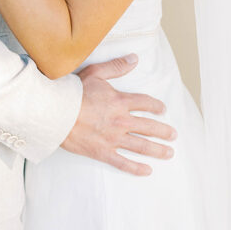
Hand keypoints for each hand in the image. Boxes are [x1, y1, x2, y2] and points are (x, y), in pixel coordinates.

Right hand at [61, 55, 176, 175]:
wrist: (56, 113)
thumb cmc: (73, 92)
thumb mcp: (95, 73)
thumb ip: (116, 67)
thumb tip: (134, 59)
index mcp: (120, 101)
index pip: (145, 103)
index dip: (156, 106)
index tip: (163, 109)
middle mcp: (121, 121)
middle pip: (148, 127)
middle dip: (163, 131)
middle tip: (174, 135)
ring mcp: (113, 138)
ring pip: (141, 146)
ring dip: (157, 150)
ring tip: (169, 153)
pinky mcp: (103, 152)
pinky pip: (123, 163)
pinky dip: (136, 168)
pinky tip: (148, 170)